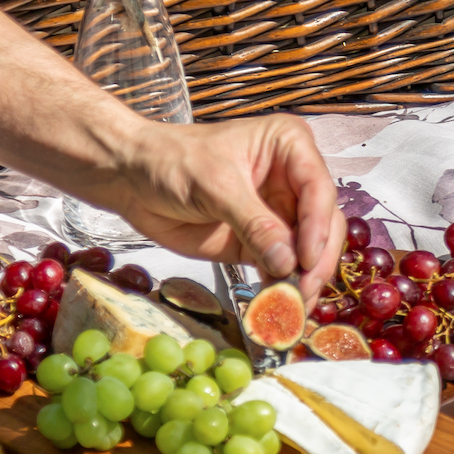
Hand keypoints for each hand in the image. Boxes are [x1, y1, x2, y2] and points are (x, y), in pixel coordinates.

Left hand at [104, 114, 345, 305]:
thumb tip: (287, 263)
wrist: (131, 179)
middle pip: (323, 223)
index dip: (318, 226)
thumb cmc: (171, 161)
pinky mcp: (263, 242)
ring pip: (309, 250)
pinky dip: (281, 288)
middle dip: (316, 259)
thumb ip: (255, 223)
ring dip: (302, 279)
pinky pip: (282, 267)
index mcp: (290, 147)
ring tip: (292, 307)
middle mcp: (293, 179)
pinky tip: (277, 307)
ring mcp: (280, 213)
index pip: (319, 188)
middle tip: (303, 291)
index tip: (307, 259)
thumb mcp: (215, 186)